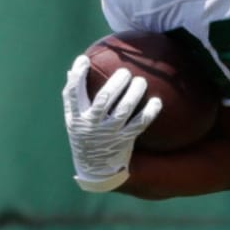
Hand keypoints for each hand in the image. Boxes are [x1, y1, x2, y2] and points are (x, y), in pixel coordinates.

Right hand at [62, 55, 161, 191]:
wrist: (95, 169)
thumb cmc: (84, 137)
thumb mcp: (73, 120)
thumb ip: (74, 97)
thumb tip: (75, 68)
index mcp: (77, 117)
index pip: (73, 93)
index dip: (77, 76)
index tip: (84, 60)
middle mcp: (91, 125)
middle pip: (103, 99)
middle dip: (116, 83)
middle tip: (125, 72)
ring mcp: (108, 133)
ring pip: (123, 110)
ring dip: (133, 93)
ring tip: (141, 81)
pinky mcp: (124, 140)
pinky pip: (139, 124)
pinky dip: (149, 113)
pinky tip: (156, 101)